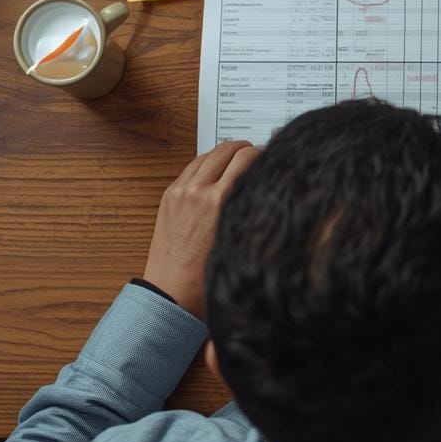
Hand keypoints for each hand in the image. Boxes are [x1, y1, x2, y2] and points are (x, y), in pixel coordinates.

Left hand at [142, 141, 258, 318]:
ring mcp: (181, 191)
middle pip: (227, 149)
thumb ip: (249, 209)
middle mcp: (199, 191)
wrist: (171, 293)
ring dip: (224, 153)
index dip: (263, 153)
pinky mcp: (170, 196)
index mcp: (219, 201)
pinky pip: (191, 167)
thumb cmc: (208, 278)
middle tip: (256, 154)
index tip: (271, 158)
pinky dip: (206, 162)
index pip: (246, 158)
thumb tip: (265, 188)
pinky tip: (216, 170)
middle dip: (244, 148)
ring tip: (237, 159)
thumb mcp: (238, 241)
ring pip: (208, 154)